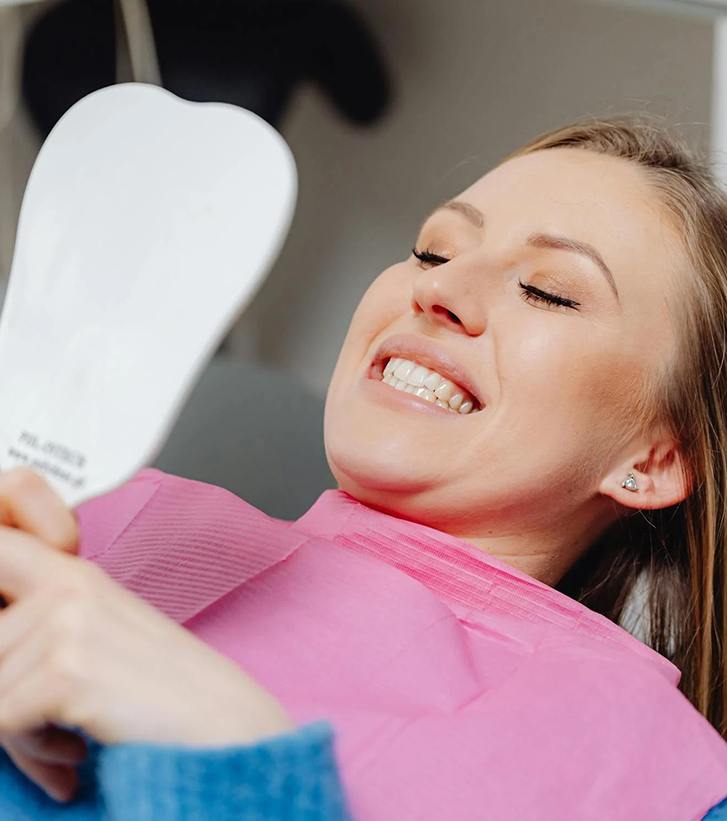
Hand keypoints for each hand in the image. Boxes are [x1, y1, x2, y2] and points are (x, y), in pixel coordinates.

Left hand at [0, 467, 294, 801]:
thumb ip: (40, 629)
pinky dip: (35, 753)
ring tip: (67, 740)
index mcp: (73, 573)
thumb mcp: (99, 638)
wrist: (225, 721)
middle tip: (41, 727)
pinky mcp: (67, 668)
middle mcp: (67, 584)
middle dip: (4, 698)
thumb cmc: (167, 690)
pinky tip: (77, 751)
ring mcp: (68, 621)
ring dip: (20, 734)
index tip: (12, 646)